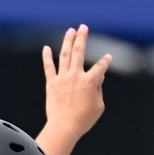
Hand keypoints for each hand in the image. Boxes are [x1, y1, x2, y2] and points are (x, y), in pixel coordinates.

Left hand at [43, 25, 111, 141]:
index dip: (105, 62)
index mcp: (90, 81)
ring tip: (70, 31)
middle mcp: (76, 76)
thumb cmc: (83, 120)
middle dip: (82, 37)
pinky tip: (46, 48)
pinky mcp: (52, 84)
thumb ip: (99, 90)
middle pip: (79, 51)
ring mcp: (63, 78)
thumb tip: (99, 78)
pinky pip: (49, 68)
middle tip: (83, 27)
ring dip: (68, 41)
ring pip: (65, 55)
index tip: (107, 59)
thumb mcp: (98, 106)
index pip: (101, 66)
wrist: (64, 127)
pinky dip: (47, 57)